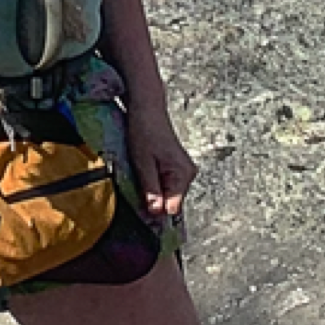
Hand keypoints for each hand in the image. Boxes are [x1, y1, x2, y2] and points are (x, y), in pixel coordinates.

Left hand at [126, 106, 197, 222]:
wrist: (147, 110)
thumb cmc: (144, 132)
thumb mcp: (143, 164)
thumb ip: (151, 190)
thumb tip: (156, 214)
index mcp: (182, 174)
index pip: (173, 208)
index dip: (155, 212)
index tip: (140, 208)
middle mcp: (188, 175)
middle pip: (170, 203)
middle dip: (153, 202)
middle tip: (137, 185)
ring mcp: (184, 172)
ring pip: (167, 195)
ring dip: (152, 193)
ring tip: (141, 174)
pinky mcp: (177, 169)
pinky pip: (166, 186)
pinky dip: (154, 186)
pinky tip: (145, 173)